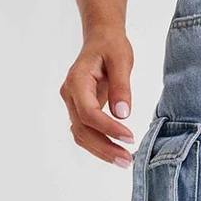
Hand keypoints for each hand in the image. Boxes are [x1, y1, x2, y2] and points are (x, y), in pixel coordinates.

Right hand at [60, 27, 134, 165]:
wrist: (101, 39)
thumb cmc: (111, 46)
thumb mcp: (121, 60)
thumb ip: (121, 87)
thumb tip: (122, 114)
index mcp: (78, 81)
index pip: (88, 113)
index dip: (108, 128)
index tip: (129, 137)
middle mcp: (70, 95)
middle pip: (82, 129)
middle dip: (104, 147)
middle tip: (127, 160)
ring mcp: (73, 104)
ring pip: (81, 135)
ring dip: (101, 151)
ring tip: (124, 161)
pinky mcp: (80, 110)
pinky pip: (86, 132)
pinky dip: (99, 145)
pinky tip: (116, 152)